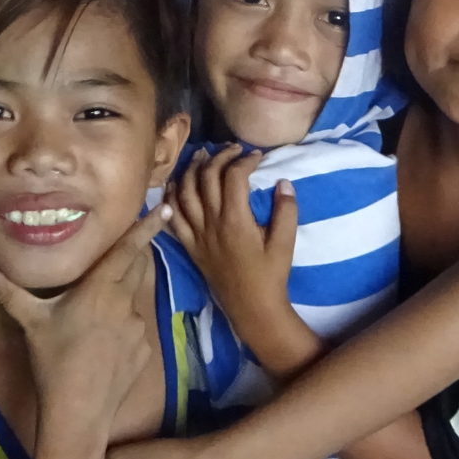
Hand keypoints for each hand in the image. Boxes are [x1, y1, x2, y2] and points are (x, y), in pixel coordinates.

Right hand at [0, 206, 169, 430]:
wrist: (79, 411)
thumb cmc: (53, 361)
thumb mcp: (30, 323)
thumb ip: (7, 293)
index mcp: (101, 288)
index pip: (129, 249)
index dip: (147, 227)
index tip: (164, 208)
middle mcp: (125, 302)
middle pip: (138, 266)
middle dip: (136, 253)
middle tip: (128, 244)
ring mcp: (138, 326)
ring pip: (134, 298)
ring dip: (123, 293)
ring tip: (98, 311)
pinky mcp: (144, 348)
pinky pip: (135, 327)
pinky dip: (123, 325)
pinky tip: (103, 342)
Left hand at [165, 147, 297, 340]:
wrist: (251, 308)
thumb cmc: (271, 276)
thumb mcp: (285, 243)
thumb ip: (286, 210)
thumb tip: (283, 182)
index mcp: (236, 220)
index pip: (234, 176)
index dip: (244, 160)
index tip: (257, 156)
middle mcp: (212, 223)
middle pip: (206, 177)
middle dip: (219, 158)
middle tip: (233, 151)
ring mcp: (197, 234)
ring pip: (185, 192)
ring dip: (192, 169)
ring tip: (203, 156)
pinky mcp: (190, 245)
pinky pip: (173, 217)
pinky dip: (172, 196)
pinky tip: (177, 184)